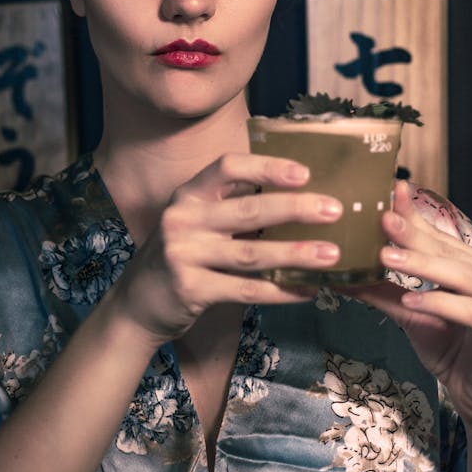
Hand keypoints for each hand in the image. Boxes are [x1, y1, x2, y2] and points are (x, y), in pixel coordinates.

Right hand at [110, 152, 341, 342]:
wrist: (137, 304)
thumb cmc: (182, 256)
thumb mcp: (196, 222)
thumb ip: (232, 206)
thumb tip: (297, 194)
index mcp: (188, 195)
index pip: (227, 167)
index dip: (267, 167)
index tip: (305, 173)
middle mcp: (183, 219)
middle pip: (248, 209)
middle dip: (296, 208)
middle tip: (334, 210)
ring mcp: (184, 255)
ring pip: (251, 254)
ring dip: (296, 253)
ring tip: (332, 255)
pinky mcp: (191, 290)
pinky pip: (245, 290)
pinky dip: (280, 291)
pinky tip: (306, 290)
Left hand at [348, 182, 471, 427]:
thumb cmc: (446, 347)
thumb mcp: (409, 314)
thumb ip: (382, 291)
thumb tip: (339, 275)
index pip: (442, 237)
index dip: (416, 216)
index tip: (391, 192)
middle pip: (450, 253)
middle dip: (413, 236)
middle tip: (381, 221)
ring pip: (462, 277)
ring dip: (423, 266)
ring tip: (387, 259)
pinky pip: (470, 312)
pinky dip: (439, 304)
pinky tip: (411, 301)